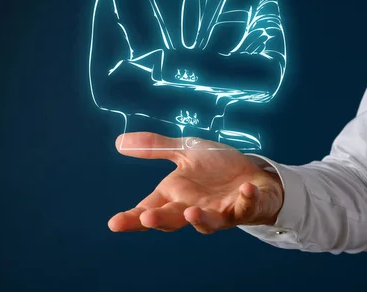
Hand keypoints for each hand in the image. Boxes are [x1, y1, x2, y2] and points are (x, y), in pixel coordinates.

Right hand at [108, 132, 283, 233]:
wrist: (252, 174)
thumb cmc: (216, 168)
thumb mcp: (185, 151)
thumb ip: (156, 148)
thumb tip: (119, 142)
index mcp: (176, 195)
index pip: (148, 208)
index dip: (132, 218)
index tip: (114, 223)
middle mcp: (194, 207)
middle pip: (173, 219)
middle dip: (160, 220)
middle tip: (147, 218)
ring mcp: (220, 211)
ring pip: (208, 223)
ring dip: (200, 220)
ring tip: (192, 213)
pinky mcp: (245, 207)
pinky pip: (246, 206)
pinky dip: (246, 199)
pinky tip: (245, 188)